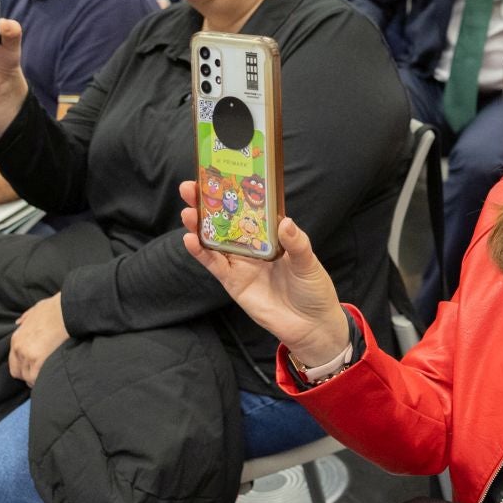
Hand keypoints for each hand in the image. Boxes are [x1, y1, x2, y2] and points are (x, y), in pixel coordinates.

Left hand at [8, 293, 68, 385]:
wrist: (65, 311)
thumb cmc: (54, 309)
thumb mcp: (34, 310)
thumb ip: (25, 318)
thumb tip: (19, 322)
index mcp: (16, 338)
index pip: (14, 361)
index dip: (23, 367)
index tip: (33, 368)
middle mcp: (18, 348)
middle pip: (17, 372)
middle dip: (28, 375)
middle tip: (40, 375)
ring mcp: (27, 355)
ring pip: (27, 377)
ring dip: (36, 379)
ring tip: (47, 378)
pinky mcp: (38, 360)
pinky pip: (36, 378)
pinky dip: (42, 380)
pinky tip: (50, 378)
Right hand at [179, 181, 348, 366]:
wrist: (311, 327)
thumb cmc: (314, 290)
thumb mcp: (309, 263)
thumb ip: (296, 243)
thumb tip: (284, 222)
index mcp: (272, 234)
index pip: (250, 207)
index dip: (235, 191)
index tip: (219, 175)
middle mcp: (253, 245)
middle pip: (226, 220)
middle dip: (208, 204)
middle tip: (191, 188)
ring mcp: (241, 263)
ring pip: (215, 240)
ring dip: (200, 225)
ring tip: (188, 212)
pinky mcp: (234, 282)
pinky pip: (214, 264)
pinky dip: (201, 252)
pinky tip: (190, 239)